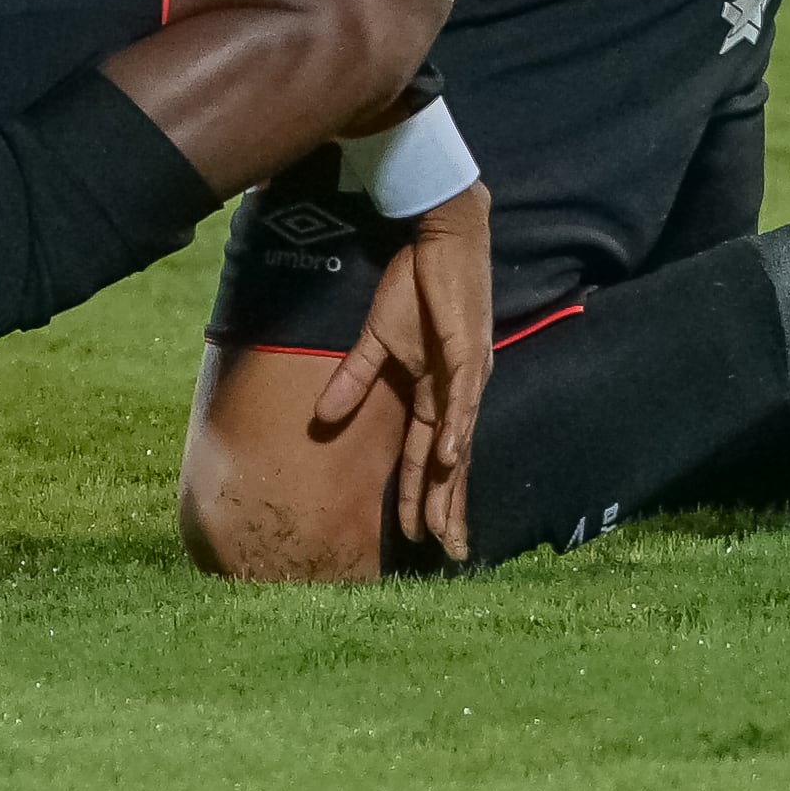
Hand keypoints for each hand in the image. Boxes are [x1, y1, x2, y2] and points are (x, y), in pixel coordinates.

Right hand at [312, 180, 490, 561]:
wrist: (441, 235)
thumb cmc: (416, 283)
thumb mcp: (376, 338)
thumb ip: (353, 378)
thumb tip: (321, 419)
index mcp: (434, 391)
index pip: (427, 455)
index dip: (423, 495)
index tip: (417, 537)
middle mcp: (456, 392)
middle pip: (450, 462)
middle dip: (447, 509)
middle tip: (448, 555)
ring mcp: (466, 374)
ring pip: (460, 441)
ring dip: (453, 484)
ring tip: (447, 527)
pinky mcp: (468, 350)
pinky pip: (461, 396)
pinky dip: (456, 428)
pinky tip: (450, 458)